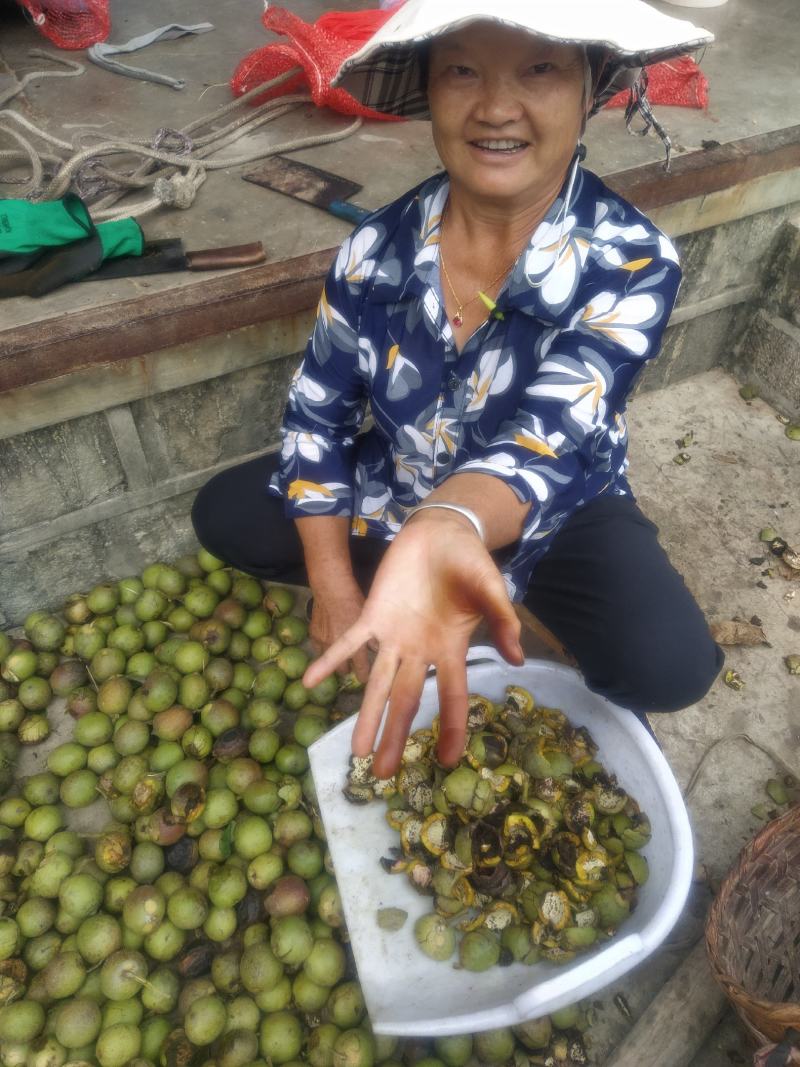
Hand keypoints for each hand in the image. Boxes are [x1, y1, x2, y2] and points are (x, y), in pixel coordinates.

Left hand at [303, 513, 523, 776]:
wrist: (441, 532)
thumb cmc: (470, 563)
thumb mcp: (492, 589)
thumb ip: (503, 621)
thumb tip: (518, 658)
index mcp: (451, 649)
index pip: (451, 696)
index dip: (450, 728)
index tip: (446, 761)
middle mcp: (420, 652)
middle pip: (406, 701)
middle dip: (396, 736)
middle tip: (383, 774)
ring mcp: (394, 636)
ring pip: (377, 683)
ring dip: (366, 715)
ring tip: (356, 751)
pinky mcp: (373, 614)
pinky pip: (349, 642)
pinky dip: (330, 660)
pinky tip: (310, 682)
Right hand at [308, 579, 370, 682]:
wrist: (331, 590)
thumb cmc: (354, 601)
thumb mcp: (370, 619)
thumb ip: (374, 637)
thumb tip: (381, 649)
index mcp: (356, 648)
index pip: (361, 669)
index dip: (363, 675)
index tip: (365, 678)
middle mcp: (340, 651)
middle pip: (344, 670)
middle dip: (349, 670)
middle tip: (353, 668)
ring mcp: (324, 644)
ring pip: (330, 662)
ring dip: (336, 662)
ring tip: (341, 660)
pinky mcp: (314, 636)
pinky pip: (319, 650)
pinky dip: (324, 649)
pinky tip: (329, 645)